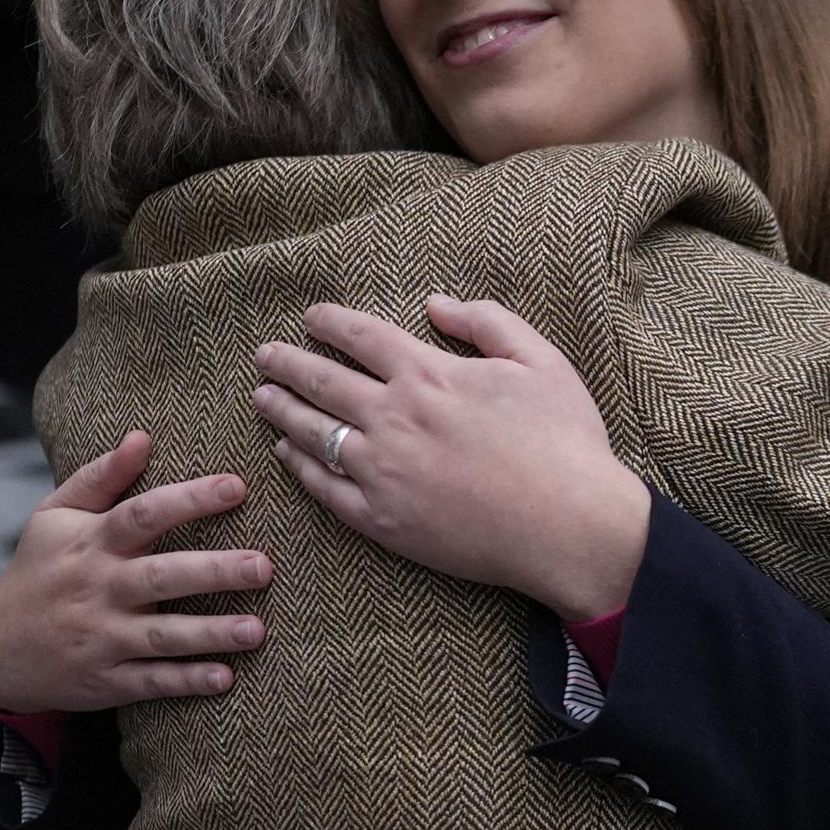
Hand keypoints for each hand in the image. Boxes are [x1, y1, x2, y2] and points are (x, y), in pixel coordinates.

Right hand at [0, 430, 273, 710]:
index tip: (236, 486)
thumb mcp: (53, 516)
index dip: (189, 499)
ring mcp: (102, 638)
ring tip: (256, 630)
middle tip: (263, 566)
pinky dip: (186, 682)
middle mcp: (98, 589)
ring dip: (210, 633)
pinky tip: (225, 678)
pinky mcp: (107, 681)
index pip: (143, 514)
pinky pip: (151, 682)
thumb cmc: (40, 569)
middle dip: (213, 571)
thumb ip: (100, 477)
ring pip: (161, 636)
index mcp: (91, 543)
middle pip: (161, 576)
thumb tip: (142, 436)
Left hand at [252, 296, 650, 619]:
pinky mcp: (382, 520)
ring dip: (283, 411)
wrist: (567, 526)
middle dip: (288, 363)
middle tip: (265, 355)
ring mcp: (382, 471)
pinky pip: (326, 488)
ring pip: (314, 432)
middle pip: (323, 381)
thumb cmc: (563, 441)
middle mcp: (394, 418)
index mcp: (429, 375)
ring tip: (262, 398)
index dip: (330, 322)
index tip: (309, 317)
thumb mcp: (540, 360)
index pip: (362, 337)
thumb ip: (486, 322)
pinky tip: (288, 454)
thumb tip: (435, 304)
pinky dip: (301, 467)